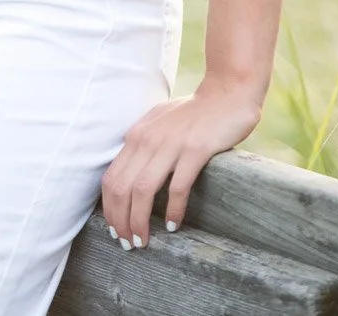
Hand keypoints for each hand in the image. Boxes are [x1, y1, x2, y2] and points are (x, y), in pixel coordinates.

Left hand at [100, 76, 261, 249]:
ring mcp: (171, 144)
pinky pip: (178, 186)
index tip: (115, 229)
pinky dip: (173, 210)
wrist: (228, 93)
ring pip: (143, 190)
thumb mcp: (159, 122)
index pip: (111, 178)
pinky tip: (174, 225)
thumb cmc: (194, 112)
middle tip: (128, 244)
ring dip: (139, 221)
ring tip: (143, 241)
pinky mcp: (195, 149)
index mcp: (137, 134)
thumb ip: (143, 143)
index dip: (109, 209)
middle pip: (121, 188)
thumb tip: (128, 171)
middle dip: (120, 221)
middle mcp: (148, 139)